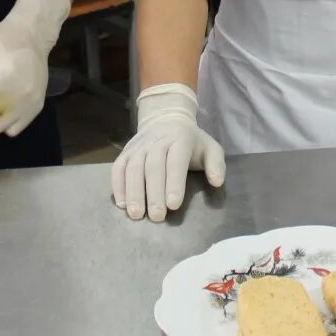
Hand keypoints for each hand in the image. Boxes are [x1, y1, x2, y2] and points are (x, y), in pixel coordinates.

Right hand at [112, 84, 224, 220]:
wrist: (165, 118)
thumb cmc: (190, 141)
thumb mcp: (210, 147)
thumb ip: (216, 164)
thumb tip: (217, 182)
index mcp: (180, 140)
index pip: (176, 161)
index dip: (174, 183)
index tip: (174, 205)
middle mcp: (157, 141)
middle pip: (153, 167)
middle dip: (154, 193)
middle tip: (156, 217)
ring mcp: (139, 146)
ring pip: (133, 168)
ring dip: (133, 192)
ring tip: (136, 214)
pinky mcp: (126, 152)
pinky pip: (118, 168)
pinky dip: (118, 186)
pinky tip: (122, 204)